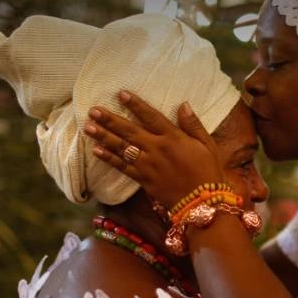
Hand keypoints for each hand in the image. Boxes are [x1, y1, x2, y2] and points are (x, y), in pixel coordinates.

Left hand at [84, 91, 223, 208]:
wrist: (203, 203)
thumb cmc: (209, 172)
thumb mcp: (208, 145)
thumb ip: (194, 125)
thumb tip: (183, 105)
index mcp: (174, 138)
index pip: (151, 117)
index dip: (136, 105)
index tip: (121, 93)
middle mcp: (157, 149)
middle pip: (129, 131)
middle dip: (110, 119)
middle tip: (93, 110)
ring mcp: (148, 165)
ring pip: (122, 148)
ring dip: (103, 136)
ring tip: (88, 126)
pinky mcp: (143, 180)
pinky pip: (122, 167)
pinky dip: (109, 159)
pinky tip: (96, 150)